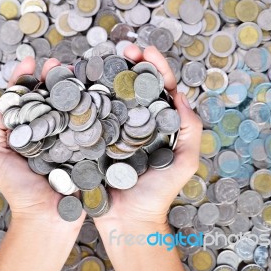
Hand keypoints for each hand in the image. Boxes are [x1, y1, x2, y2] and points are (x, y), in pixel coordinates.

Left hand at [0, 57, 85, 225]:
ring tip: (76, 70)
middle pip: (50, 97)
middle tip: (57, 62)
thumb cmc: (19, 188)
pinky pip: (90, 123)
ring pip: (71, 106)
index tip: (31, 61)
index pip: (26, 98)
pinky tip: (94, 92)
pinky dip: (92, 106)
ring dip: (73, 86)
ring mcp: (69, 137)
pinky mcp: (87, 146)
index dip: (27, 78)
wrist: (48, 215)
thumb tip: (6, 99)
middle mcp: (49, 130)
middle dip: (53, 76)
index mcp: (27, 130)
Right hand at [95, 45, 202, 225]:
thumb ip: (190, 130)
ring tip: (101, 60)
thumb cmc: (158, 194)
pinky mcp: (96, 142)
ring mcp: (115, 132)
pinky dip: (87, 99)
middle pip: (134, 88)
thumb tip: (179, 96)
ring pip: (111, 98)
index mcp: (159, 126)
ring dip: (107, 76)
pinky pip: (92, 117)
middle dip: (130, 65)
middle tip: (122, 49)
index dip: (154, 67)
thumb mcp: (185, 162)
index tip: (143, 51)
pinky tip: (81, 85)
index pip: (159, 90)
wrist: (128, 221)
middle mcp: (137, 124)